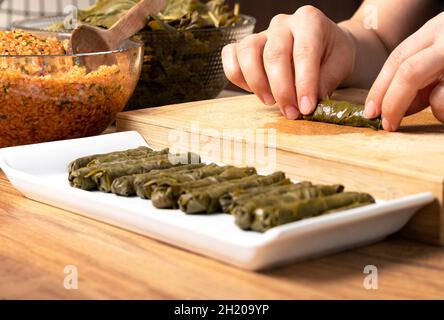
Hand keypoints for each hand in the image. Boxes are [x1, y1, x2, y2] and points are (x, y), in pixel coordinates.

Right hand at [222, 6, 356, 118]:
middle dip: (282, 90)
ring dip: (257, 83)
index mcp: (309, 21)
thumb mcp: (340, 66)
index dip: (304, 83)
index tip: (306, 108)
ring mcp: (261, 33)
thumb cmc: (332, 56)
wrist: (324, 48)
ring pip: (247, 53)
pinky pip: (230, 55)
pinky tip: (253, 90)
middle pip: (274, 55)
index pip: (304, 51)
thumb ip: (326, 81)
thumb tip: (308, 103)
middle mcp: (282, 23)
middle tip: (292, 113)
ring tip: (270, 102)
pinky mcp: (245, 45)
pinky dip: (236, 75)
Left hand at [365, 12, 443, 130]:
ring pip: (439, 98)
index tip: (370, 111)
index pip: (397, 58)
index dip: (379, 88)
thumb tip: (395, 107)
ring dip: (437, 111)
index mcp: (438, 29)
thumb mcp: (441, 55)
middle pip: (408, 73)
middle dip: (392, 103)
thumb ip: (421, 75)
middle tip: (386, 125)